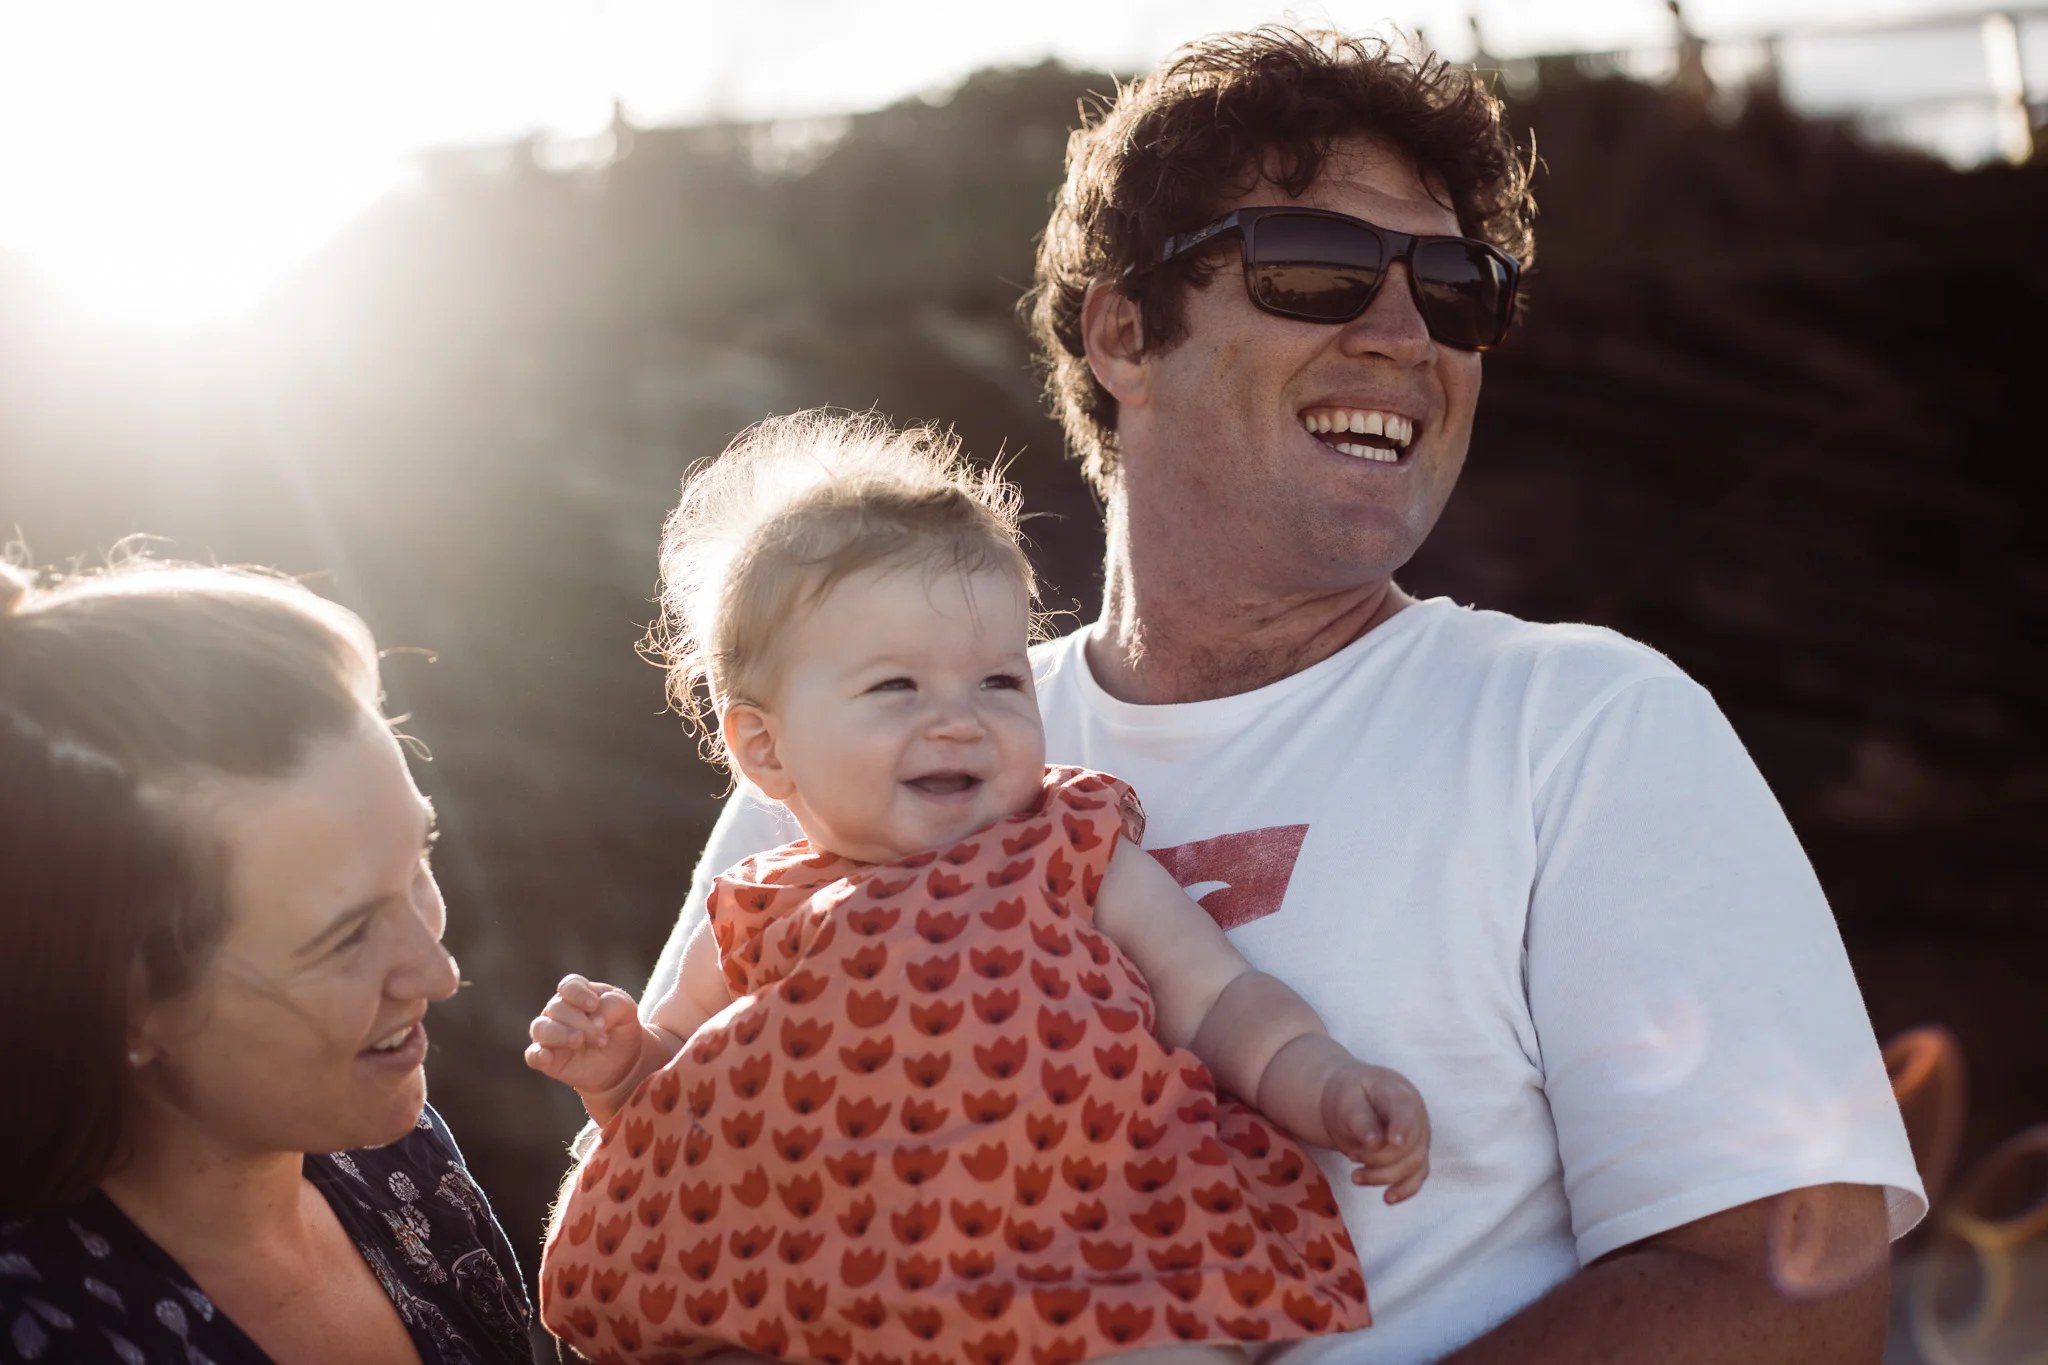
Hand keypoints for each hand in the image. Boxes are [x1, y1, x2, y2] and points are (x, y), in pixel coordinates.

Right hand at [525, 973, 645, 1099]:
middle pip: (558, 1008)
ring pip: (541, 1027)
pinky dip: (537, 1054)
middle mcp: (558, 1011)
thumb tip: (594, 1019)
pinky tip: (547, 1057)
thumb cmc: (620, 1028)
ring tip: (579, 1042)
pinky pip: (533, 1055)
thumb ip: (613, 1005)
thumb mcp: (627, 1010)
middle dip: (582, 1023)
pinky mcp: (548, 1059)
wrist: (624, 1061)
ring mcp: (550, 1035)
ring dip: (560, 1034)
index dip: (578, 994)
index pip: (568, 986)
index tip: (594, 1005)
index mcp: (576, 994)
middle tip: (602, 1039)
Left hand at [1321, 1062, 1430, 1202]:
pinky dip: (1404, 1190)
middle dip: (1377, 1158)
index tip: (1393, 1141)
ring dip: (1383, 1176)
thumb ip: (1360, 1119)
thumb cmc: (1352, 1096)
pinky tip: (1387, 1199)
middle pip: (1408, 1145)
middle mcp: (1417, 1117)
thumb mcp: (1347, 1100)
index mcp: (1398, 1094)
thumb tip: (1374, 1142)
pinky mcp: (1416, 1157)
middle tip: (1351, 1156)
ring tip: (1354, 1177)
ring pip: (1413, 1165)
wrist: (1358, 1100)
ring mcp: (1420, 1139)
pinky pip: (1416, 1177)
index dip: (1403, 1127)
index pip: (1405, 1110)